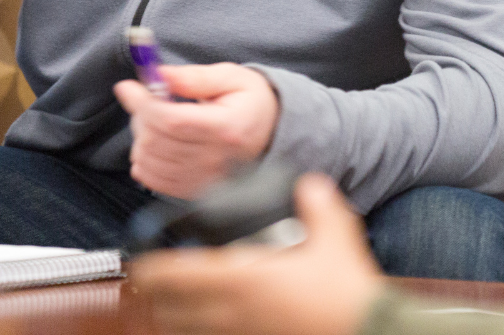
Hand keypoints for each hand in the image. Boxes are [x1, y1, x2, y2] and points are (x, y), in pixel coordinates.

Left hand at [114, 64, 280, 197]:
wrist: (271, 134)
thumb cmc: (251, 102)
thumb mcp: (232, 77)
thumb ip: (194, 77)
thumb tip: (158, 75)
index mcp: (226, 127)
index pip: (172, 119)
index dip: (143, 103)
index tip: (128, 87)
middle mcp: (215, 159)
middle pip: (156, 139)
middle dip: (141, 114)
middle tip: (148, 97)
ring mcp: (203, 179)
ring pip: (149, 159)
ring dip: (141, 136)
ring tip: (155, 118)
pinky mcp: (193, 190)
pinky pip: (152, 179)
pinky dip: (144, 159)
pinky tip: (155, 141)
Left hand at [132, 173, 382, 334]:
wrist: (362, 331)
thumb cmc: (344, 292)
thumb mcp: (335, 236)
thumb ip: (318, 204)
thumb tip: (309, 184)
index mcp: (239, 281)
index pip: (172, 277)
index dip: (148, 267)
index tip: (141, 258)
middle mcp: (229, 313)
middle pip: (167, 310)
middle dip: (154, 294)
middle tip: (153, 278)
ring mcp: (239, 334)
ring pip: (186, 330)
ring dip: (173, 315)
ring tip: (176, 300)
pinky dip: (201, 329)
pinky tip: (212, 318)